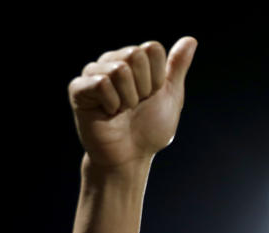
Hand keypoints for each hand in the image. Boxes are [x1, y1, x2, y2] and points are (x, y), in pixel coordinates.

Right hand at [68, 37, 196, 167]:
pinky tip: (108, 113)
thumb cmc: (149, 129)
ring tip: (121, 111)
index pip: (152, 49)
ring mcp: (92, 73)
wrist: (131, 156)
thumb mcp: (171, 96)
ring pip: (119, 69)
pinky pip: (101, 83)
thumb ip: (177, 67)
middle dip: (143, 87)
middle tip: (135, 105)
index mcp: (133, 60)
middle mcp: (111, 61)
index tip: (151, 96)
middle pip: (135, 54)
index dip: (157, 78)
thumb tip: (191, 39)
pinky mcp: (78, 89)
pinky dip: (112, 103)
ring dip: (128, 98)